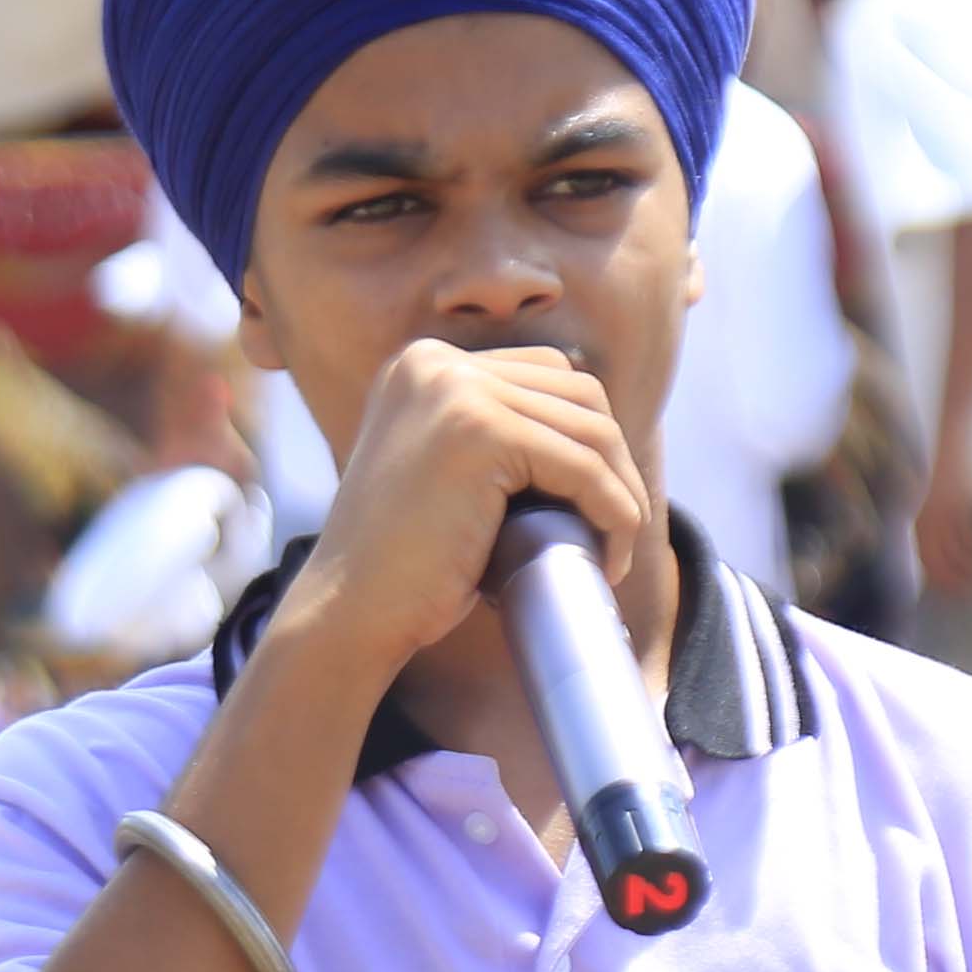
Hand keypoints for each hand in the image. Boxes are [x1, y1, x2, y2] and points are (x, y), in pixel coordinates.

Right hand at [276, 338, 649, 669]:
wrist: (350, 610)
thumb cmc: (407, 564)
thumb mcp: (449, 474)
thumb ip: (495, 436)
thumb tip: (595, 437)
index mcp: (424, 363)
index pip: (547, 374)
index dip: (587, 439)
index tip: (596, 503)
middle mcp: (434, 361)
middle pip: (577, 392)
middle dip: (613, 463)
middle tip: (614, 530)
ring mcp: (455, 388)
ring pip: (591, 429)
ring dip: (621, 493)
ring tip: (613, 549)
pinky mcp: (478, 429)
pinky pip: (583, 467)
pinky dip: (614, 514)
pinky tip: (609, 558)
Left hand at [913, 463, 971, 602]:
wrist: (955, 432)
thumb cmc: (950, 462)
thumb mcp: (938, 491)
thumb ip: (939, 515)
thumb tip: (950, 539)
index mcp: (920, 516)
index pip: (926, 559)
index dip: (939, 580)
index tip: (953, 593)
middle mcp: (927, 518)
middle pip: (938, 563)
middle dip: (954, 584)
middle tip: (970, 596)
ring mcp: (942, 512)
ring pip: (955, 555)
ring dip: (971, 573)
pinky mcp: (960, 504)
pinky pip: (968, 538)